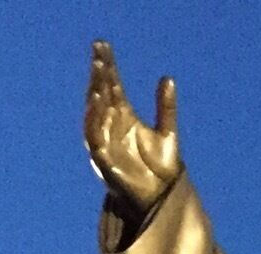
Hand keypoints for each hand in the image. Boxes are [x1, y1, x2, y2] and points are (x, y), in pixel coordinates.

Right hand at [84, 41, 180, 216]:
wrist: (162, 200)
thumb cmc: (160, 170)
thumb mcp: (167, 133)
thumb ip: (166, 107)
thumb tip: (167, 78)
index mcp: (124, 118)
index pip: (113, 87)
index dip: (108, 67)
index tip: (103, 46)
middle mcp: (112, 128)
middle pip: (102, 95)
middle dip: (99, 74)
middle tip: (99, 51)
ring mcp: (106, 143)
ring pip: (95, 113)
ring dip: (95, 93)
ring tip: (98, 73)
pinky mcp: (103, 162)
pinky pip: (94, 137)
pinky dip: (93, 120)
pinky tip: (96, 102)